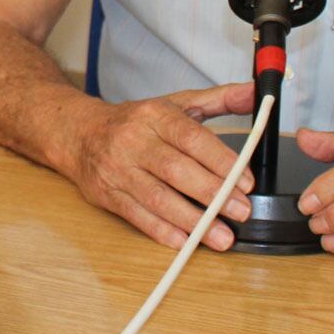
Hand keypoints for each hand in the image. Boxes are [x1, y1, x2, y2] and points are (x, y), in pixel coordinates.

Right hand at [64, 81, 257, 250]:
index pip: (190, 137)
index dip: (220, 160)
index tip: (245, 181)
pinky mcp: (106, 193)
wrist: (78, 133)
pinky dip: (162, 231)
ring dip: (193, 221)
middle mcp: (133, 140)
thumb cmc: (135, 122)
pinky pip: (136, 216)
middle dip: (213, 194)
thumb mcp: (175, 104)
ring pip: (157, 198)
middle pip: (176, 170)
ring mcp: (117, 169)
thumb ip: (218, 100)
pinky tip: (185, 242)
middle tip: (242, 211)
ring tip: (222, 236)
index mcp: (154, 115)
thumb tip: (254, 92)